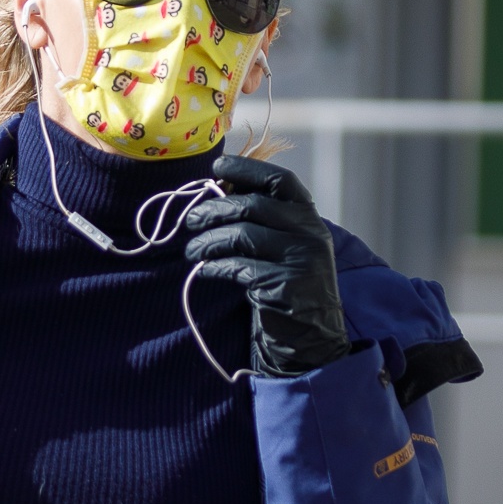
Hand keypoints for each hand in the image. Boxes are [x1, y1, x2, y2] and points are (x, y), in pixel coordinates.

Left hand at [184, 155, 350, 377]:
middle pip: (252, 205)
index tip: (217, 167)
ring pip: (242, 235)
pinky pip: (239, 267)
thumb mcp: (285, 244)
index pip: (279, 179)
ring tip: (192, 251)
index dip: (246, 169)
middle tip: (190, 221)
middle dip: (213, 210)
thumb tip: (217, 191)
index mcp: (308, 216)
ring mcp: (300, 258)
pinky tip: (205, 271)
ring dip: (208, 241)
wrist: (312, 336)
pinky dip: (215, 267)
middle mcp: (309, 232)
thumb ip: (264, 219)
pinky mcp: (285, 284)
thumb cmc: (288, 284)